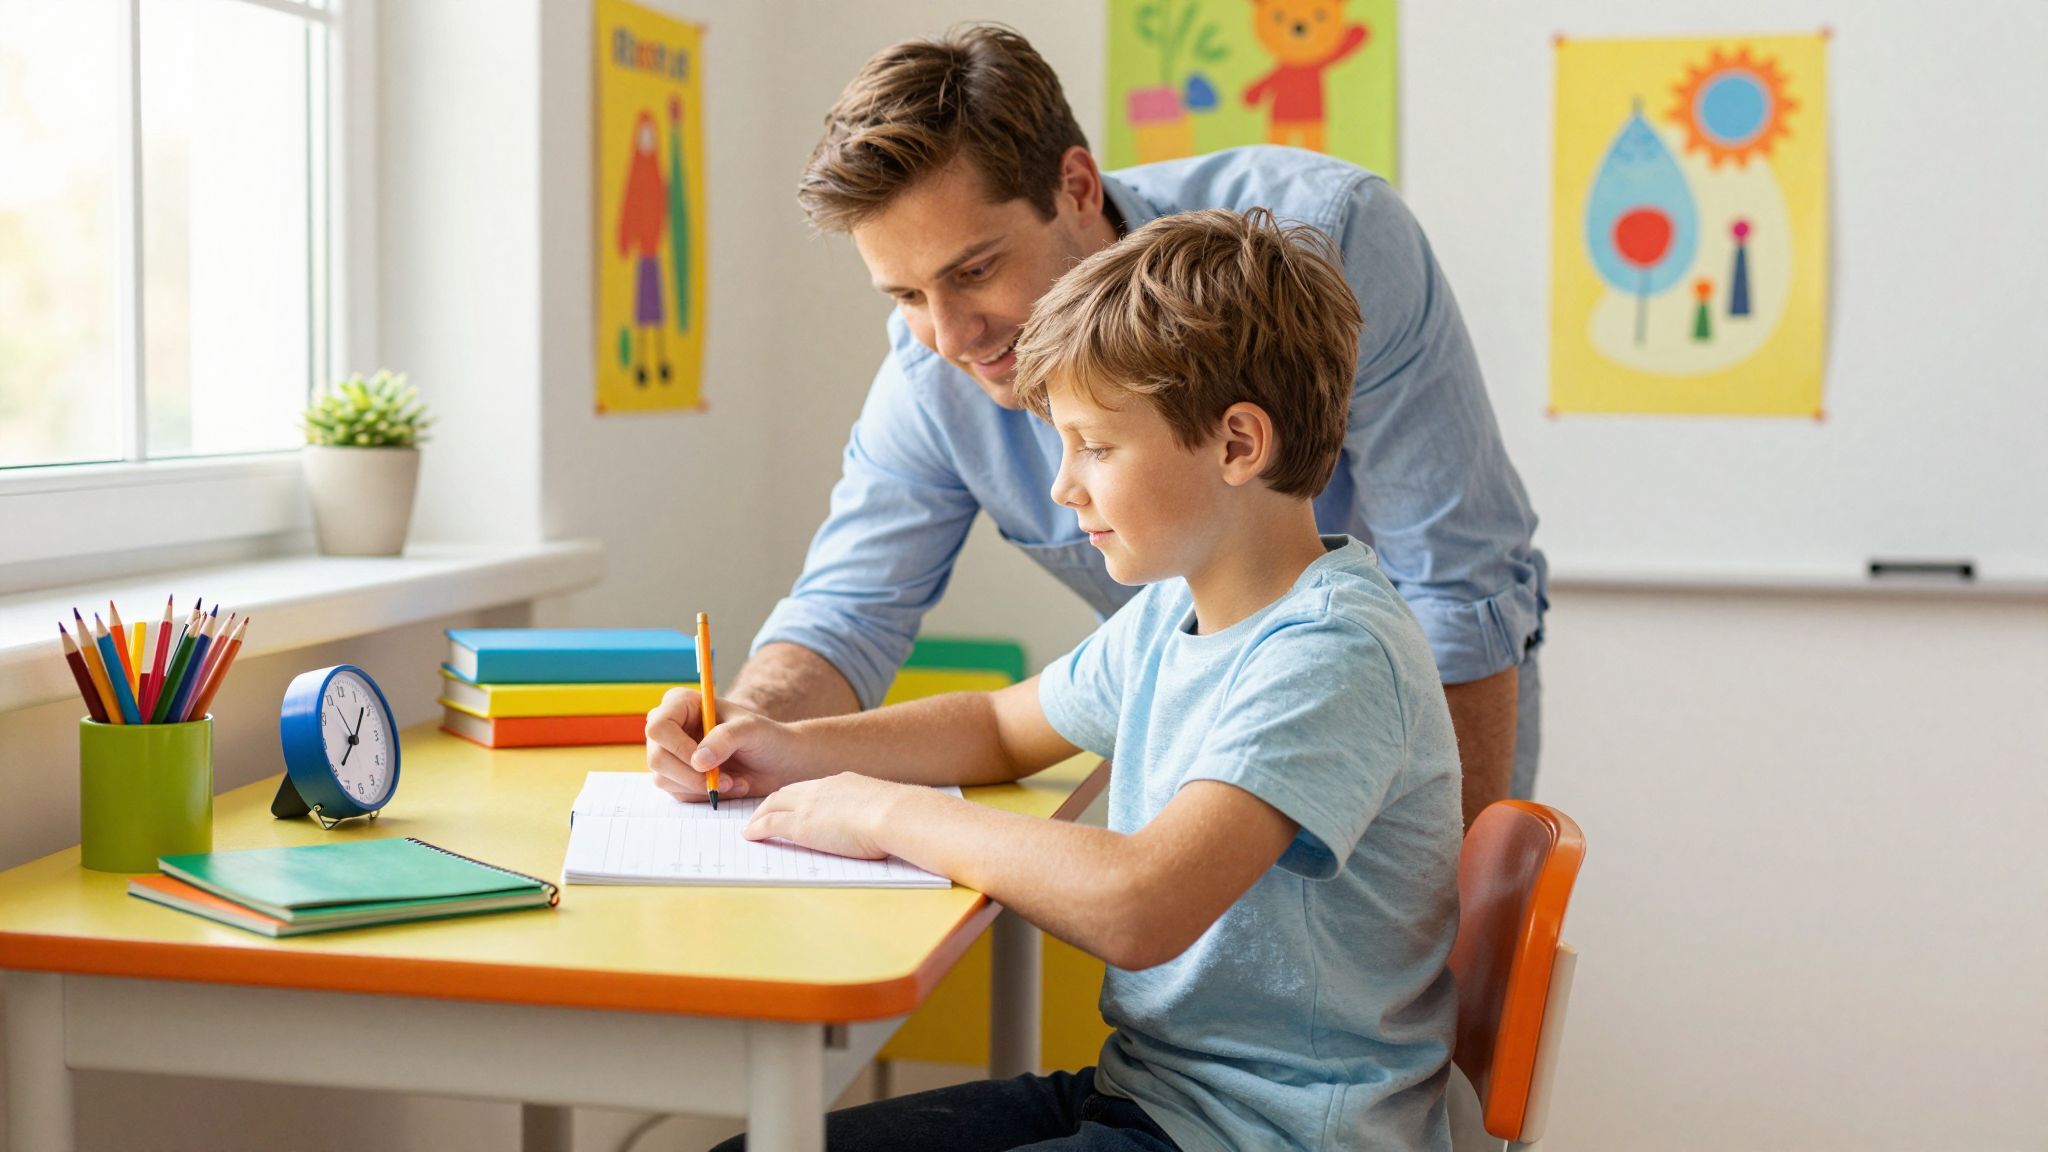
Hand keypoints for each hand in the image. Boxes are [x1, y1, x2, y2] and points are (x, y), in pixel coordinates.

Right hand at [645, 689, 807, 802]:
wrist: (779, 763)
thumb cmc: (767, 738)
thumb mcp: (752, 730)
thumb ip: (726, 738)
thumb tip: (698, 760)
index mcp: (682, 704)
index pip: (658, 726)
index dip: (678, 748)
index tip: (705, 761)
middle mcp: (670, 727)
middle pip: (657, 757)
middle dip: (692, 776)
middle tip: (725, 779)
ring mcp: (671, 753)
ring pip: (663, 779)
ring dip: (701, 787)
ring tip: (732, 781)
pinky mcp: (677, 777)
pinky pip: (677, 794)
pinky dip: (703, 795)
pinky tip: (727, 786)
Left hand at [742, 773, 912, 859]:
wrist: (896, 814)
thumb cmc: (901, 817)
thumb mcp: (884, 809)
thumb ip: (874, 814)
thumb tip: (881, 828)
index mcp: (843, 783)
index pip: (811, 788)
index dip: (797, 797)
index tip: (791, 805)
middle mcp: (822, 788)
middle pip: (787, 791)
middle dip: (771, 802)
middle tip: (760, 813)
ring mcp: (809, 805)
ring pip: (773, 804)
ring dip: (759, 815)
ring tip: (750, 826)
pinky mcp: (801, 824)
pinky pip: (770, 824)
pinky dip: (756, 828)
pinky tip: (749, 835)